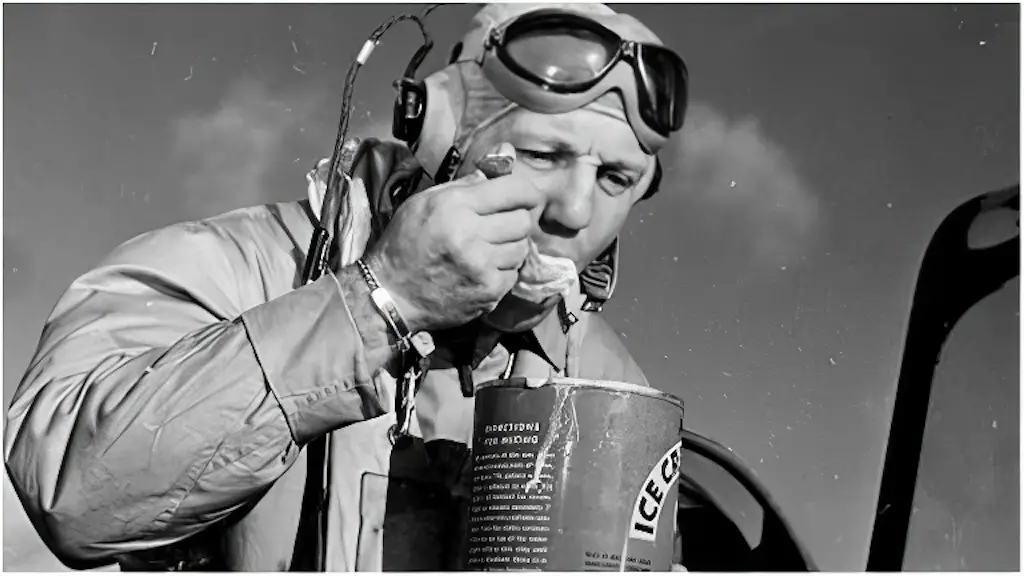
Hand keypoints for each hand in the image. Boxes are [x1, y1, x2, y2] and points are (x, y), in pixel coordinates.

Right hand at [364, 144, 542, 332]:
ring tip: (489, 249)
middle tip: (500, 225)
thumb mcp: (428, 201)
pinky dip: (502, 271)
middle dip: (516, 220)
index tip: (525, 196)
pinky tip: (482, 270)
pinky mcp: (488, 292)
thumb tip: (508, 152)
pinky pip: (513, 274)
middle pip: (523, 220)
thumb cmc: (407, 243)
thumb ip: (471, 180)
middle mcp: (470, 234)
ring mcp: (481, 266)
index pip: (514, 190)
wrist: (391, 294)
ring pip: (522, 249)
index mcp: (455, 206)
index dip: (527, 192)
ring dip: (511, 247)